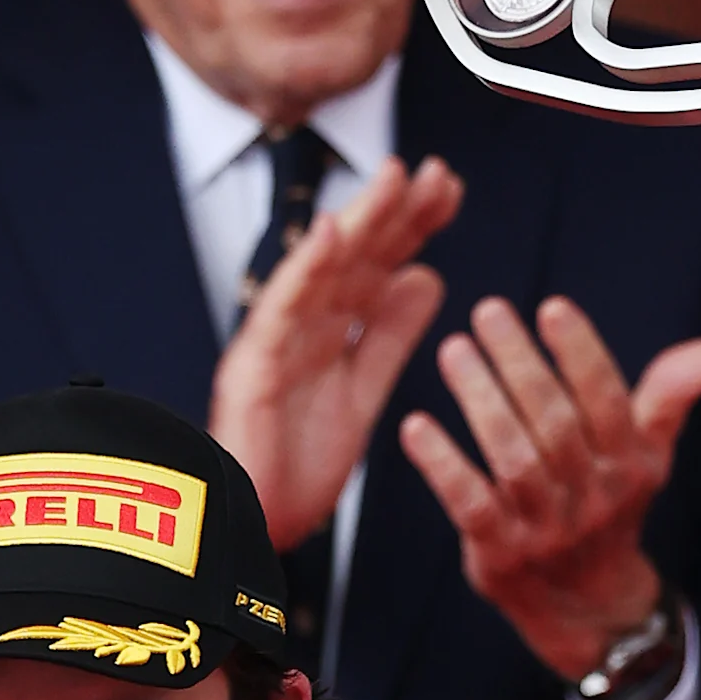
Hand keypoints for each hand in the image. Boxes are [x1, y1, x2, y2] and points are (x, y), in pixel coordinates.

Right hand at [208, 156, 461, 549]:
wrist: (250, 528)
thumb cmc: (292, 468)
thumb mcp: (362, 393)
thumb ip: (389, 337)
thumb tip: (427, 278)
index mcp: (328, 333)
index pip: (375, 266)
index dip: (411, 226)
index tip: (450, 191)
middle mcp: (300, 327)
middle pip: (352, 257)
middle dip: (394, 211)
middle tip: (437, 172)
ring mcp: (274, 343)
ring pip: (319, 271)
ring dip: (356, 221)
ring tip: (393, 177)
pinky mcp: (252, 370)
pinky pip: (279, 313)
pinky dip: (302, 270)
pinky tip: (329, 232)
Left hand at [398, 296, 700, 680]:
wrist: (584, 603)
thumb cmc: (608, 504)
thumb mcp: (646, 454)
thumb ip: (668, 398)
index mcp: (629, 466)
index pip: (607, 403)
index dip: (582, 355)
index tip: (552, 308)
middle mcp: (592, 498)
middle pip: (555, 424)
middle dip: (521, 364)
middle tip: (488, 312)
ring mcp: (545, 530)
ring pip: (513, 460)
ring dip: (481, 402)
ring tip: (453, 350)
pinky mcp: (500, 556)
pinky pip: (470, 505)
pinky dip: (442, 466)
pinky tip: (415, 426)